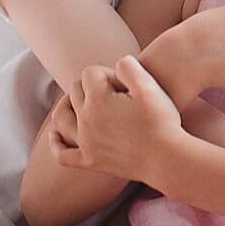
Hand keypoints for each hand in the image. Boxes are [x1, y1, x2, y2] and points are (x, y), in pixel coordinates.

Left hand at [50, 57, 181, 184]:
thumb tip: (116, 64)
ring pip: (61, 118)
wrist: (167, 159)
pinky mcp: (90, 161)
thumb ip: (129, 66)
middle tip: (113, 93)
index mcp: (98, 99)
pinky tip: (56, 136)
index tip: (123, 83)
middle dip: (90, 86)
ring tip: (76, 103)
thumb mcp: (150, 86)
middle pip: (75, 91)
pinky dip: (57, 143)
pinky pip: (63, 154)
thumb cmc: (162, 122)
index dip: (107, 73)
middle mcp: (86, 119)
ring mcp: (85, 142)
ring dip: (65, 106)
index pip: (90, 73)